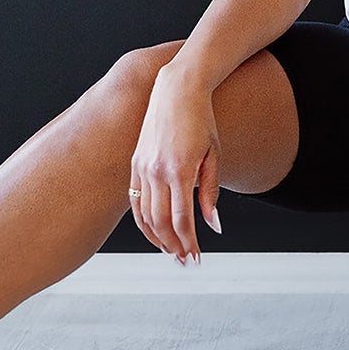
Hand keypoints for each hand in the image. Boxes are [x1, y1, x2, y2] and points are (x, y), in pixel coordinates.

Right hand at [128, 65, 222, 263]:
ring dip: (158, 237)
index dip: (189, 243)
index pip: (182, 219)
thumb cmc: (201, 120)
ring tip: (171, 251)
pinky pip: (135, 200)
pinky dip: (143, 220)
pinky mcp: (135, 163)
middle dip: (174, 245)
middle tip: (185, 260)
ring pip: (145, 214)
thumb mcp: (213, 154)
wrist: (177, 89)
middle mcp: (156, 171)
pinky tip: (154, 231)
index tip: (195, 258)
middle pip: (162, 222)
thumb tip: (212, 225)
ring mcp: (142, 167)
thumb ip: (210, 192)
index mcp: (179, 170)